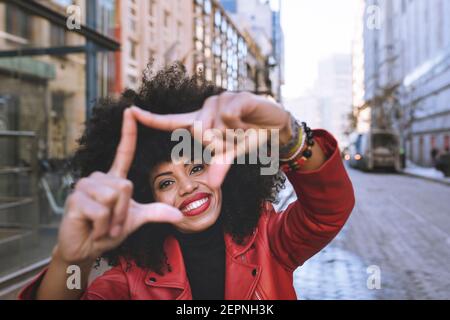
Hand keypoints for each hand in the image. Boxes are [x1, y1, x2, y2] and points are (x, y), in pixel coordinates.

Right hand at [57, 110, 182, 264]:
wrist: (86, 249)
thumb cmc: (109, 231)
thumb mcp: (135, 220)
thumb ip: (155, 213)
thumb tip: (179, 214)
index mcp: (114, 179)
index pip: (124, 152)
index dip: (128, 132)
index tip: (130, 111)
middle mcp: (98, 177)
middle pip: (125, 187)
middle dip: (123, 212)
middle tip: (113, 224)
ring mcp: (84, 186)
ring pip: (114, 197)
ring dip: (113, 220)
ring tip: (102, 226)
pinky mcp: (75, 199)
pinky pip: (102, 212)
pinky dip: (103, 227)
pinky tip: (93, 229)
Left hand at [131, 91, 291, 186]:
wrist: (275, 127)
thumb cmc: (249, 138)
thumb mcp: (231, 156)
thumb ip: (219, 167)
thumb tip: (209, 185)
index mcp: (201, 122)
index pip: (172, 122)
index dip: (151, 118)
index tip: (130, 112)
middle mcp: (206, 108)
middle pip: (199, 132)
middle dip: (218, 144)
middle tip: (235, 139)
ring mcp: (221, 100)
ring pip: (215, 125)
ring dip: (231, 135)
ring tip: (243, 130)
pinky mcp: (237, 96)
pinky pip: (229, 115)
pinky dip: (239, 125)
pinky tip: (247, 122)